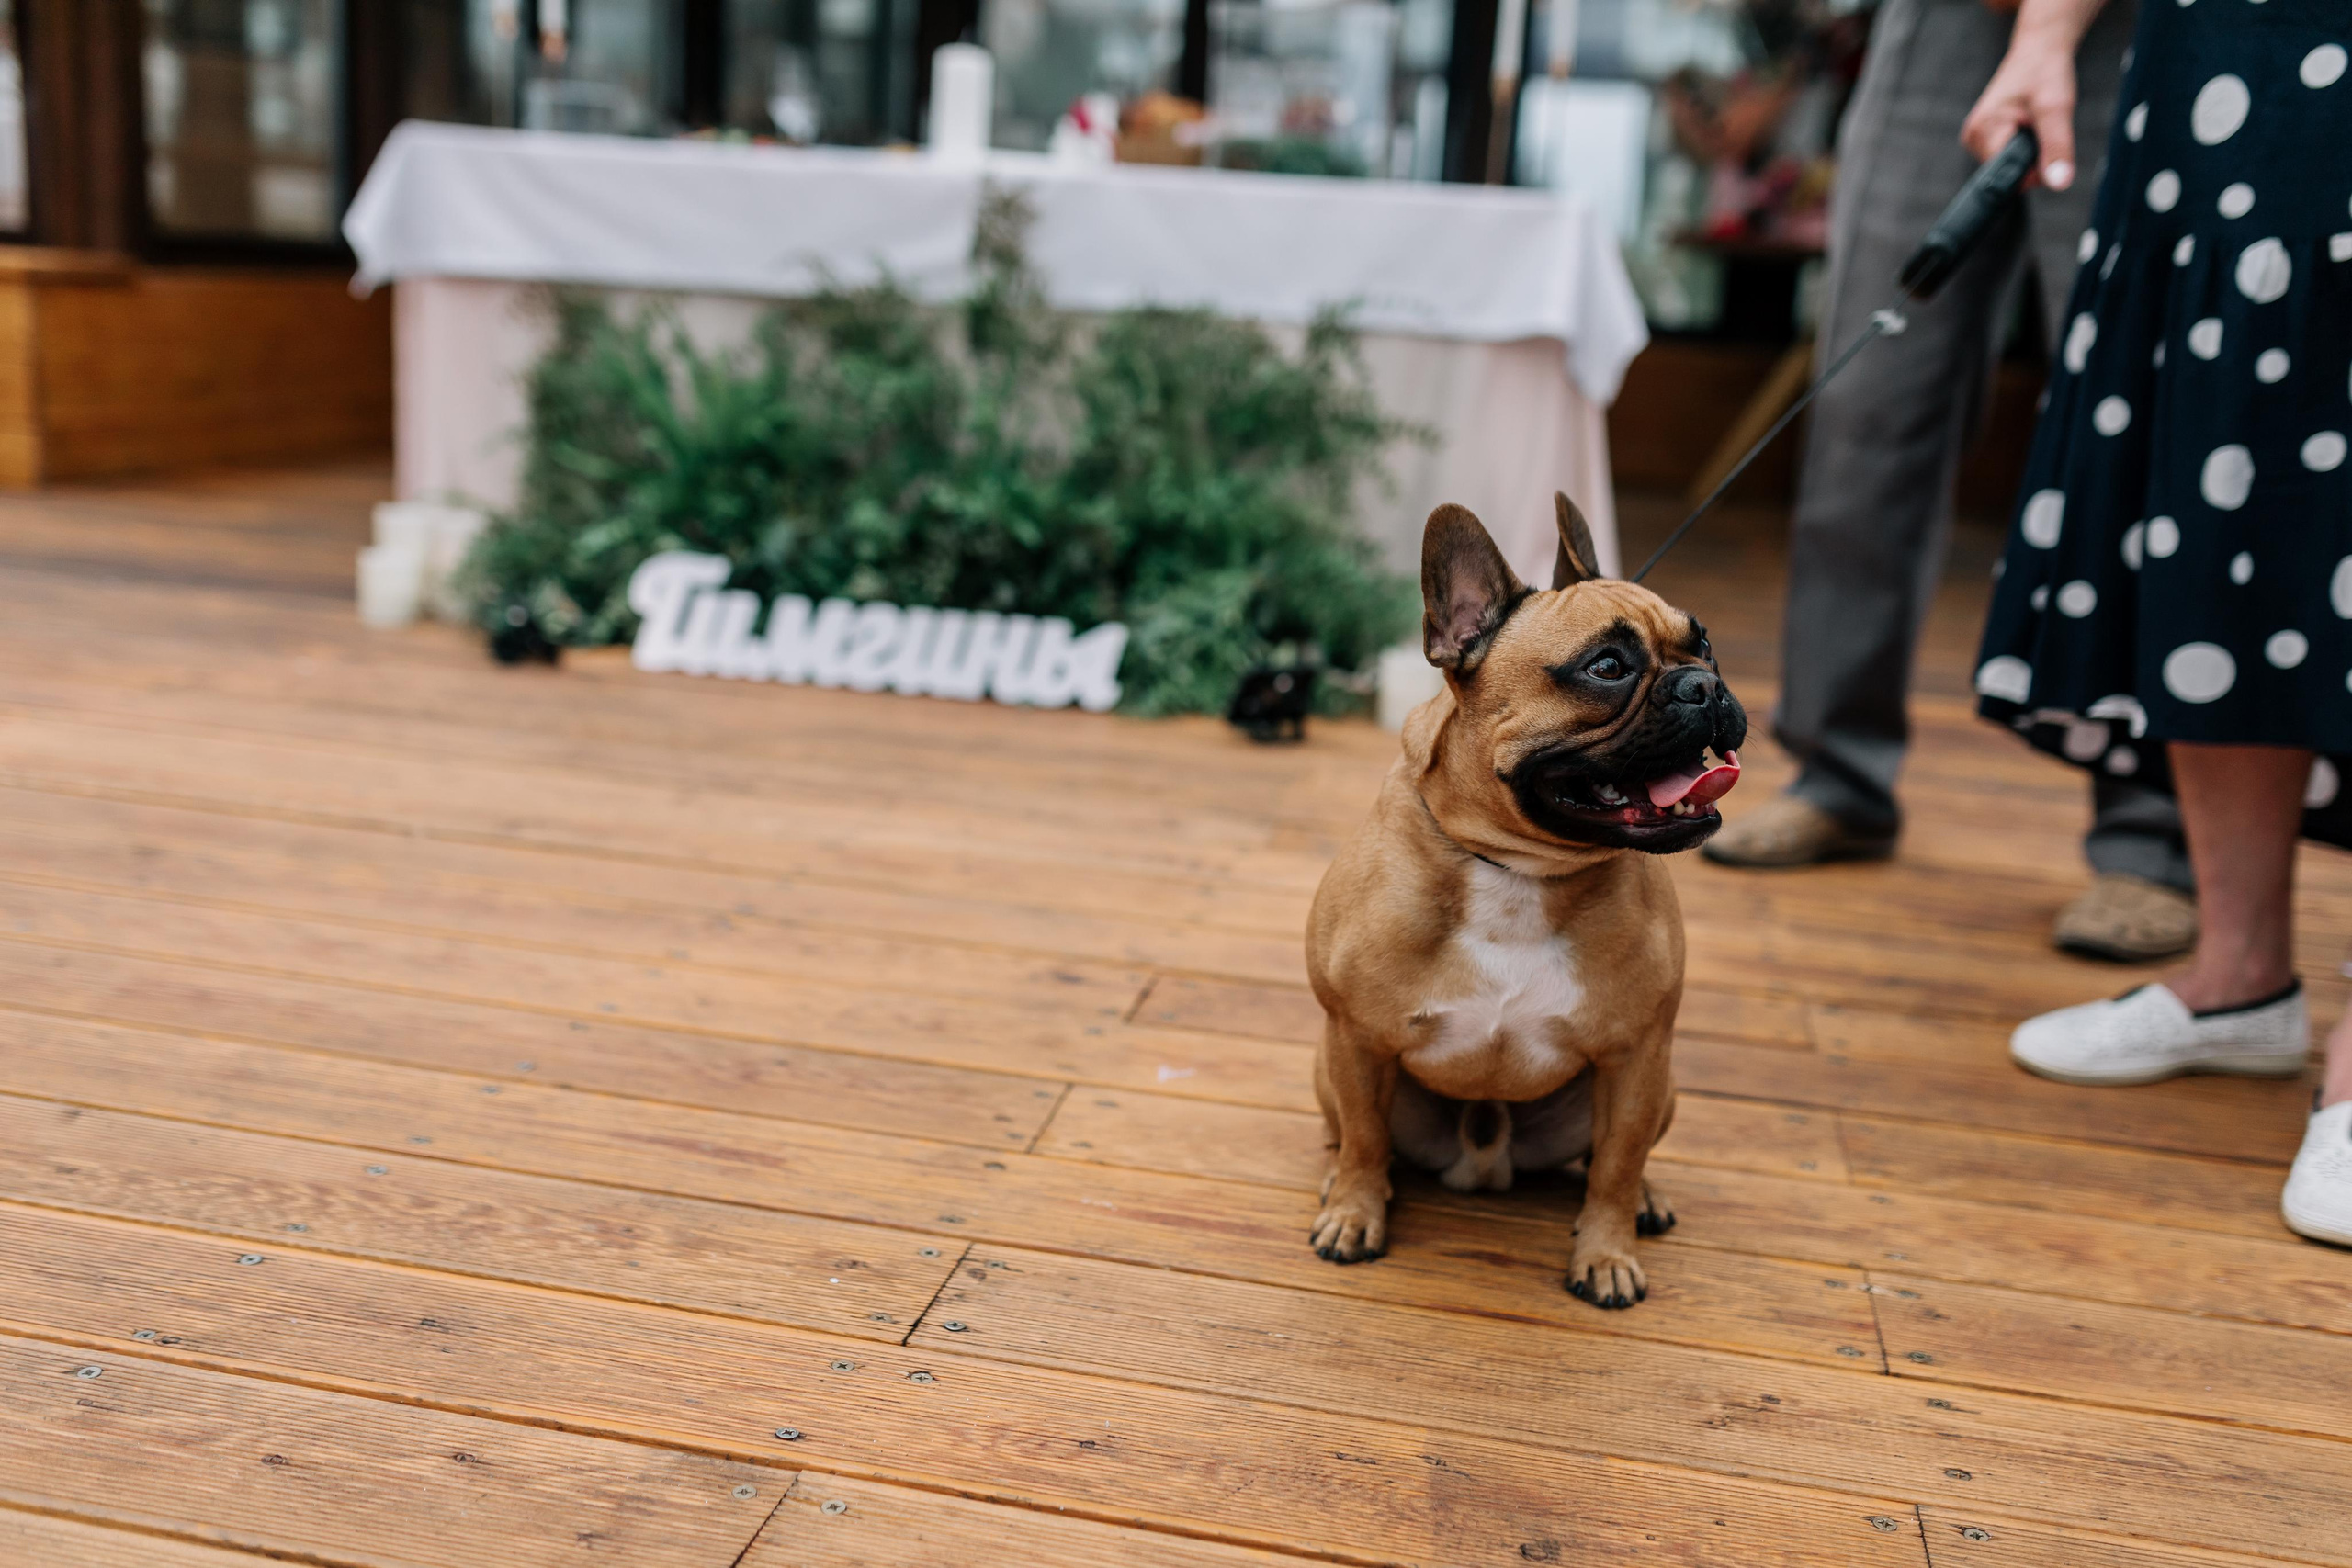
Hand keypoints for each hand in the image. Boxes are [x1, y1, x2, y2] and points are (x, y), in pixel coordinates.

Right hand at [1963, 27, 2079, 187]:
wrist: (2040, 49)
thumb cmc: (2044, 71)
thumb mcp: (2056, 109)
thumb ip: (2056, 148)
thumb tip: (2059, 183)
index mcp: (1981, 133)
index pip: (2007, 177)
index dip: (2034, 168)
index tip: (2046, 139)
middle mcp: (1973, 138)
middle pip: (2009, 173)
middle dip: (2034, 157)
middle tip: (2042, 124)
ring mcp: (1978, 138)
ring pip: (2012, 166)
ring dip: (2032, 150)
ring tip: (2035, 120)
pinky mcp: (1986, 137)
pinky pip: (2010, 156)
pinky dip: (2027, 144)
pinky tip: (2029, 123)